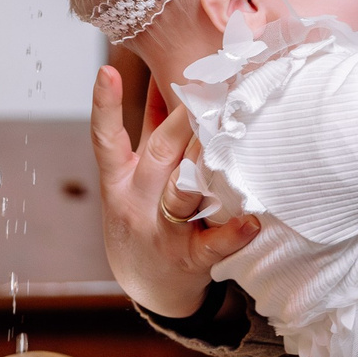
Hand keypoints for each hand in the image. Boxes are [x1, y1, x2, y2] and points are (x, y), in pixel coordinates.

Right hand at [88, 66, 257, 318]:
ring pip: (181, 194)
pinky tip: (253, 221)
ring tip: (223, 140)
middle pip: (156, 155)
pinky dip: (233, 234)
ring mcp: (161, 232)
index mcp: (119, 180)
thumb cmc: (143, 217)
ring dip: (202, 165)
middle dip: (180, 120)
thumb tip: (161, 77)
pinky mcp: (189, 259)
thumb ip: (148, 130)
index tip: (106, 70)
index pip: (105, 138)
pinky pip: (212, 245)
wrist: (147, 286)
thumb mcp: (133, 177)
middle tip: (208, 87)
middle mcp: (136, 203)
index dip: (104, 104)